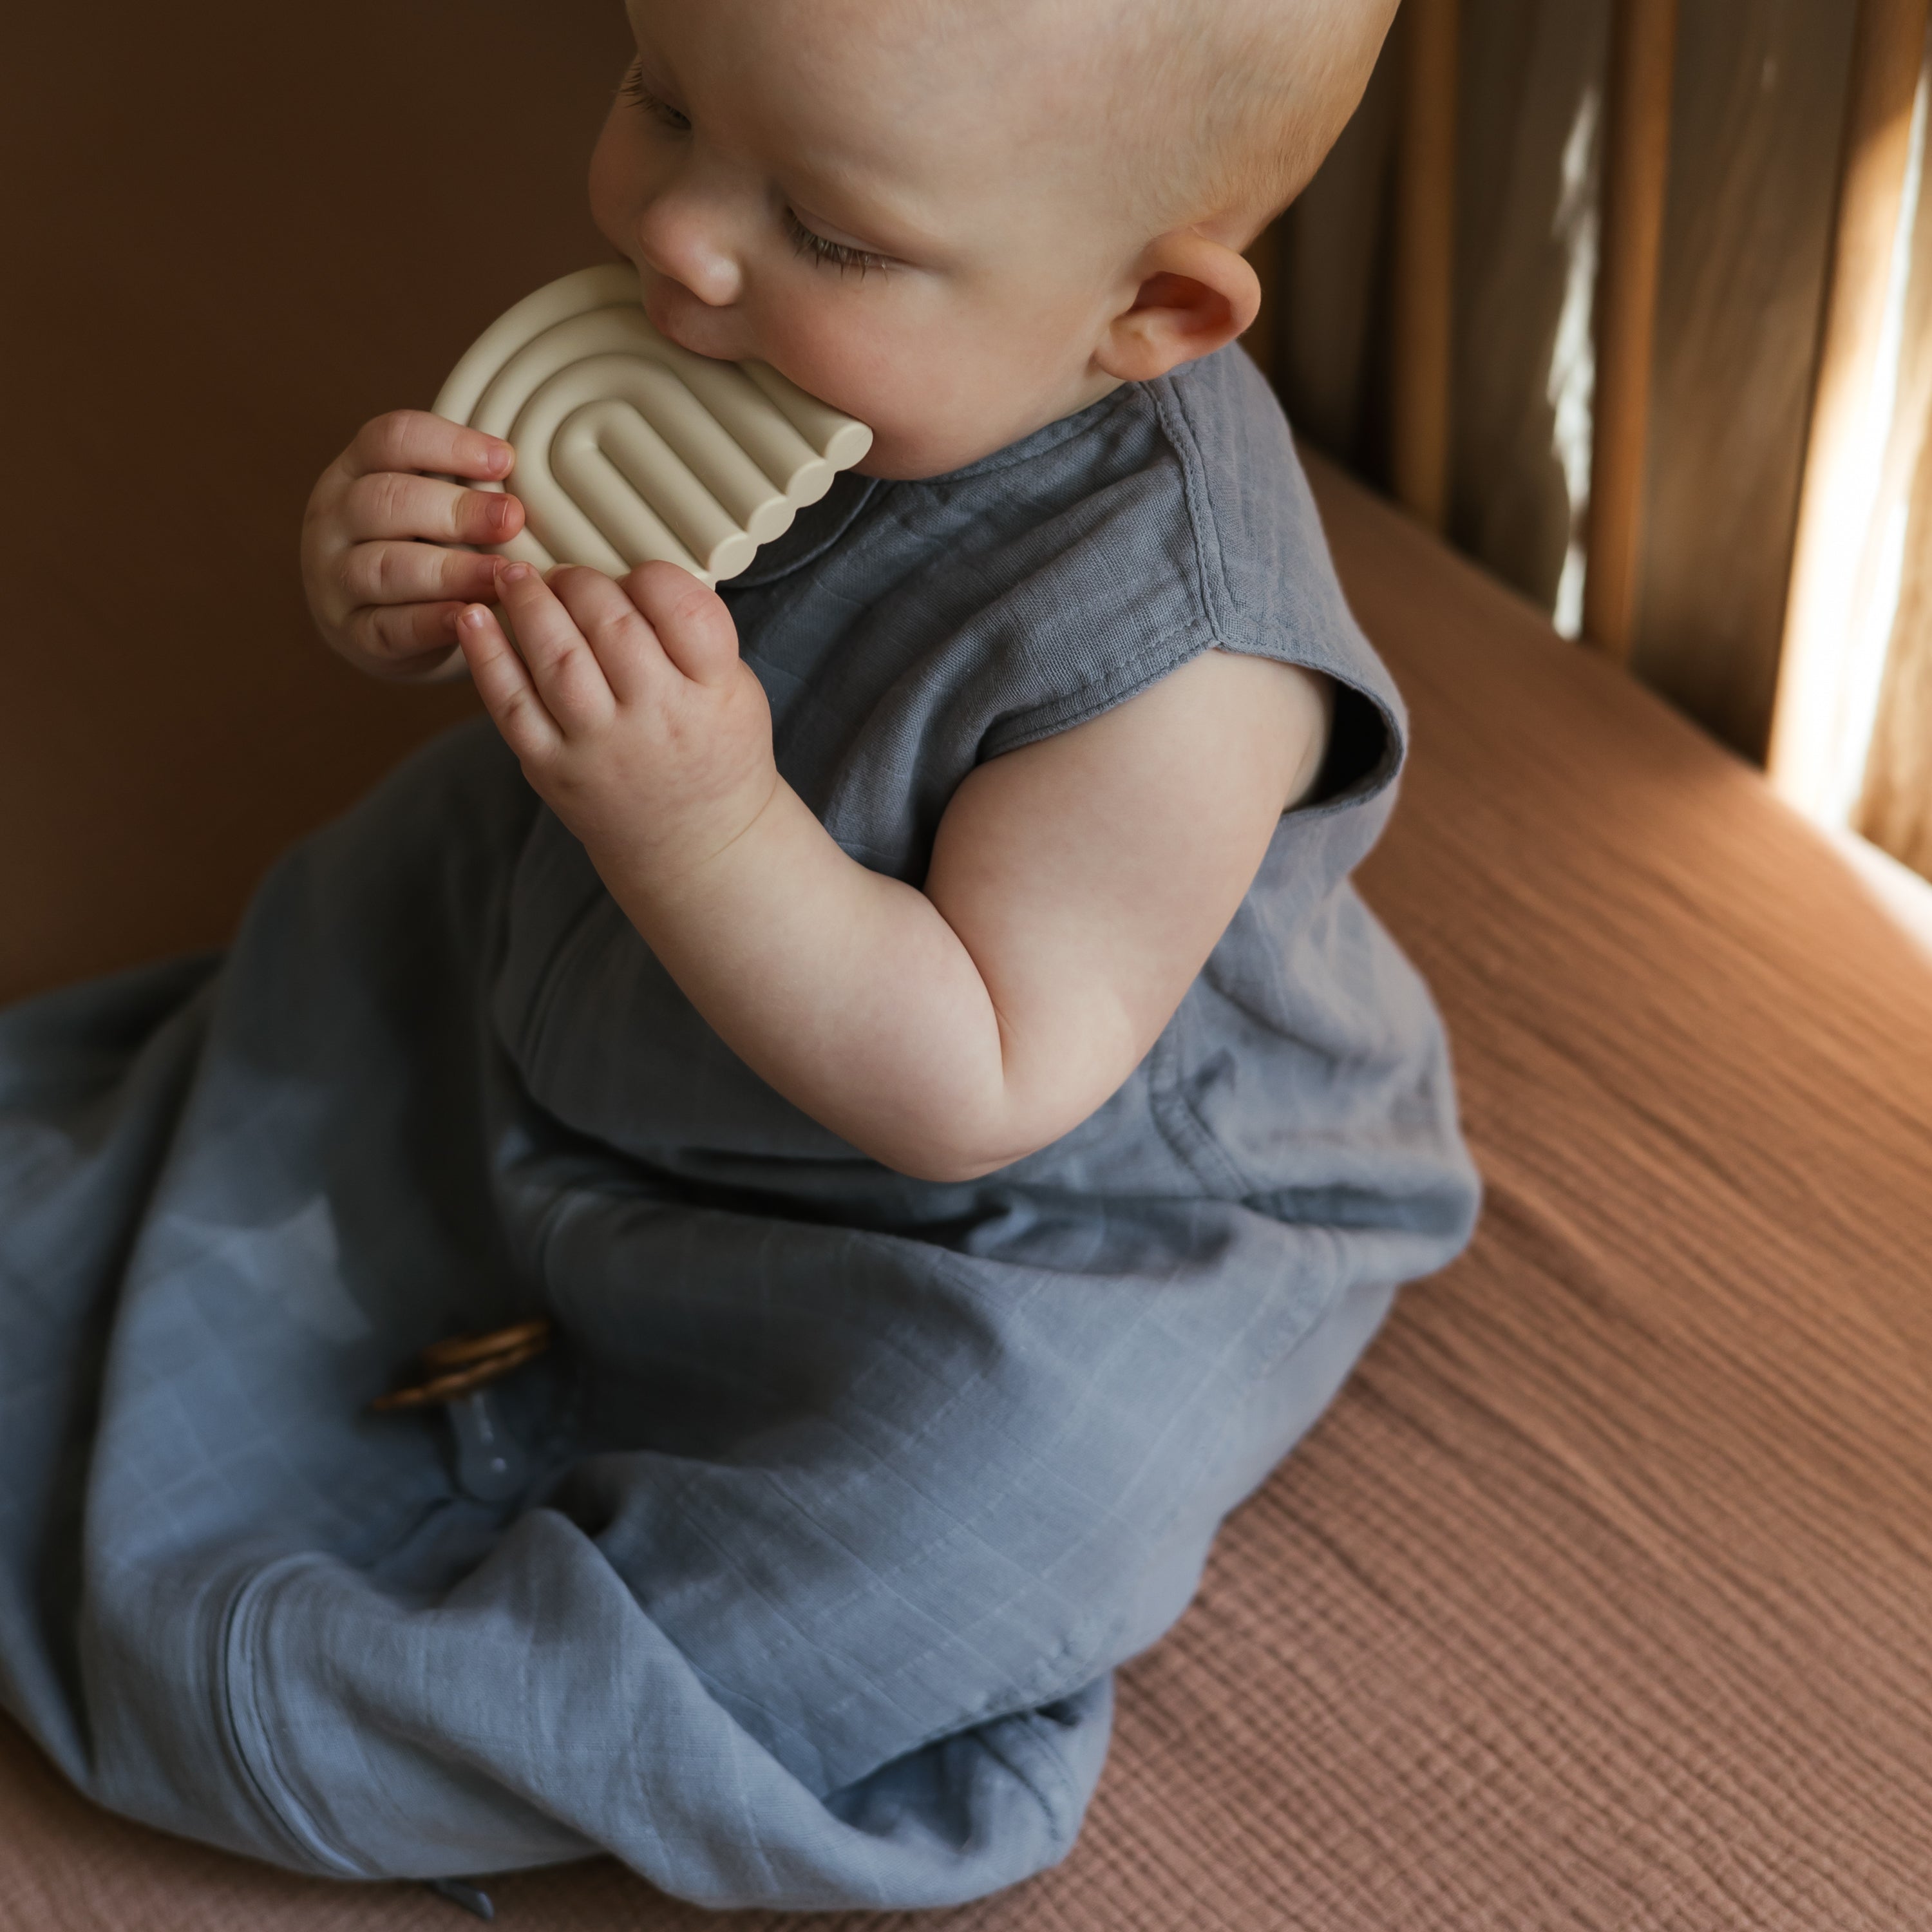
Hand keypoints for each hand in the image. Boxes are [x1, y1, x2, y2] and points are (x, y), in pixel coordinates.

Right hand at [301, 410, 527, 681]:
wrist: (372, 624)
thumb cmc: (415, 549)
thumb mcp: (426, 507)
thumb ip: (460, 488)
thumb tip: (525, 487)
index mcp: (354, 471)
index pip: (391, 439)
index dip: (449, 444)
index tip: (505, 459)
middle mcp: (334, 519)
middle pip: (386, 500)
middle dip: (455, 509)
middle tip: (511, 518)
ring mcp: (334, 578)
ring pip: (385, 566)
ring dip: (450, 570)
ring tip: (500, 573)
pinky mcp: (351, 632)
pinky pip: (389, 625)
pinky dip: (432, 621)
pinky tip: (469, 615)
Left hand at [457, 560, 779, 890]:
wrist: (697, 846)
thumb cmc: (714, 753)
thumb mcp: (736, 691)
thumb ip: (694, 636)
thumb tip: (623, 574)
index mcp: (713, 695)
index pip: (683, 609)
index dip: (651, 577)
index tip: (637, 577)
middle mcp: (658, 721)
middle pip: (612, 626)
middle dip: (581, 583)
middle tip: (566, 574)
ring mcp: (601, 749)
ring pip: (557, 658)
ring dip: (529, 604)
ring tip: (514, 577)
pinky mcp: (554, 770)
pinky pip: (511, 706)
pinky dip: (486, 657)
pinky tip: (471, 619)